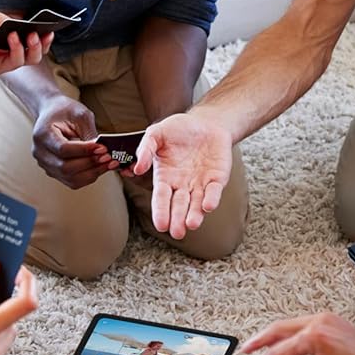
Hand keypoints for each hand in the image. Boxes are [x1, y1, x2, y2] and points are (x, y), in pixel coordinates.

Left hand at [0, 12, 50, 76]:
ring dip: (17, 48)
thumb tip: (23, 28)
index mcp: (14, 44)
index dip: (44, 42)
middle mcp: (9, 56)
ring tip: (13, 35)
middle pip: (32, 59)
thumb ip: (10, 23)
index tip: (49, 32)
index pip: (35, 47)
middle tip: (33, 36)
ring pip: (17, 63)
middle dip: (36, 48)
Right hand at [32, 95, 113, 189]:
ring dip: (92, 173)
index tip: (102, 147)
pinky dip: (88, 176)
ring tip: (108, 163)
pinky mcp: (54, 172)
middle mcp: (40, 152)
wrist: (52, 112)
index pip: (63, 149)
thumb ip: (89, 133)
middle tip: (108, 157)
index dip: (84, 151)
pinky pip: (72, 181)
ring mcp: (45, 164)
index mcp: (42, 134)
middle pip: (65, 168)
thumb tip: (102, 151)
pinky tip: (100, 167)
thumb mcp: (79, 114)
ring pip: (70, 178)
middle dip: (90, 163)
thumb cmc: (65, 111)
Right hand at [136, 110, 232, 238]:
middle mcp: (182, 185)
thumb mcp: (156, 133)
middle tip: (176, 233)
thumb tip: (137, 168)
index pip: (161, 198)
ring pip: (196, 204)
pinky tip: (207, 206)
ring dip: (195, 215)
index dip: (161, 211)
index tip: (160, 225)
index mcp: (165, 177)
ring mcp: (200, 183)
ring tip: (191, 224)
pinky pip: (213, 191)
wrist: (206, 122)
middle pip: (179, 206)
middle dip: (178, 219)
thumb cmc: (178, 129)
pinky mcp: (217, 178)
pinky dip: (211, 199)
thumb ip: (146, 148)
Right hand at [240, 312, 354, 354]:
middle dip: (260, 343)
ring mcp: (324, 320)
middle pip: (277, 330)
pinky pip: (303, 330)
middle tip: (245, 351)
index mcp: (314, 338)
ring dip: (282, 349)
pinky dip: (295, 345)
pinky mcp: (330, 322)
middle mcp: (317, 323)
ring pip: (289, 329)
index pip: (279, 354)